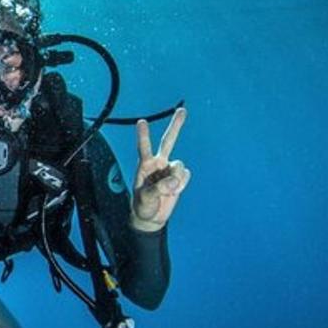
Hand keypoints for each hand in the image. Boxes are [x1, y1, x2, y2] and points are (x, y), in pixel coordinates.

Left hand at [131, 107, 191, 231]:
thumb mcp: (145, 198)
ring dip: (175, 180)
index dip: (143, 135)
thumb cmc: (143, 205)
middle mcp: (158, 163)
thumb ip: (158, 188)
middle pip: (168, 141)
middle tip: (182, 110)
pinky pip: (185, 176)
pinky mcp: (179, 177)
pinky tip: (173, 192)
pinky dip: (181, 185)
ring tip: (167, 191)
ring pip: (180, 166)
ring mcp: (169, 169)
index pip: (143, 147)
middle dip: (176, 126)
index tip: (141, 122)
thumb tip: (174, 181)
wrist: (152, 216)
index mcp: (145, 165)